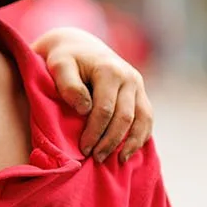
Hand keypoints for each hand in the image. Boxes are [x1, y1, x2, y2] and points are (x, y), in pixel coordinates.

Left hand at [36, 27, 152, 162]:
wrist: (79, 46)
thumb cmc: (65, 59)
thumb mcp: (59, 66)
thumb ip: (69, 85)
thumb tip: (84, 109)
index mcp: (109, 70)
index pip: (105, 109)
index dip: (95, 132)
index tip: (83, 149)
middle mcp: (128, 77)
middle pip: (124, 117)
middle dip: (111, 141)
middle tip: (96, 158)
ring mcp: (138, 85)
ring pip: (142, 119)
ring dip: (131, 143)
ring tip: (118, 160)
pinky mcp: (141, 93)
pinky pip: (147, 118)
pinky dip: (141, 136)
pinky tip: (130, 151)